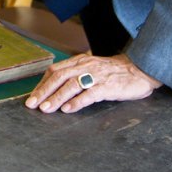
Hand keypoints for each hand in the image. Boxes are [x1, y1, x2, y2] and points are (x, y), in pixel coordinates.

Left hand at [25, 54, 161, 113]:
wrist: (140, 69)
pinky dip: (77, 102)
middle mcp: (86, 66)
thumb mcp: (93, 67)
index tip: (33, 96)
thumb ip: (77, 73)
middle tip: (32, 104)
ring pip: (71, 85)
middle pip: (59, 76)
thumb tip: (57, 86)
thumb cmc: (115, 71)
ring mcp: (96, 76)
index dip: (42, 83)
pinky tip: (68, 110)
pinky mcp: (107, 87)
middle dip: (43, 91)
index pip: (55, 70)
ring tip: (46, 109)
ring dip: (56, 98)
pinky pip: (89, 94)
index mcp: (80, 61)